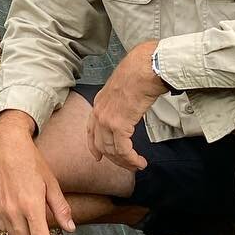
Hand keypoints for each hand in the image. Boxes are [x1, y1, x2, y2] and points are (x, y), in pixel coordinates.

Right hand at [0, 113, 74, 234]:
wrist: (5, 146)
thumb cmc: (31, 161)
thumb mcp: (51, 183)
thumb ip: (61, 208)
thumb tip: (70, 229)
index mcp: (31, 205)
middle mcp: (14, 210)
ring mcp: (1, 209)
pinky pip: (4, 228)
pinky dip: (15, 234)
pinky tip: (23, 232)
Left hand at [86, 41, 165, 171]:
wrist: (144, 69)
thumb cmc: (138, 73)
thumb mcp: (122, 88)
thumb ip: (121, 101)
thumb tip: (129, 107)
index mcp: (99, 103)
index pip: (91, 130)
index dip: (94, 146)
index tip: (98, 156)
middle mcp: (99, 113)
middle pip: (101, 145)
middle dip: (114, 158)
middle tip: (128, 164)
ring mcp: (107, 120)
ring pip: (112, 151)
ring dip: (125, 162)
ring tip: (137, 165)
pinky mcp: (119, 125)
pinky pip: (123, 150)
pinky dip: (131, 159)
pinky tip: (140, 162)